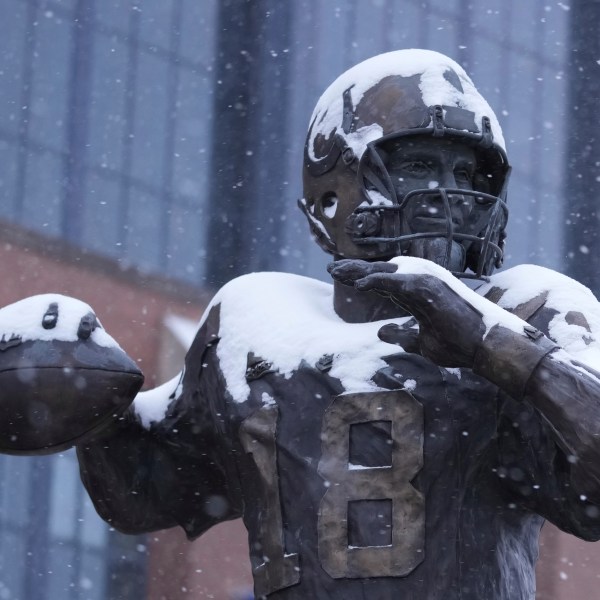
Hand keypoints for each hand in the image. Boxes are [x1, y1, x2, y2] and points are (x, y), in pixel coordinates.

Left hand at [328, 258, 486, 367]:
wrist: (482, 347)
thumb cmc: (457, 344)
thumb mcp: (421, 342)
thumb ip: (402, 335)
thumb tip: (381, 332)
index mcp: (417, 293)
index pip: (383, 283)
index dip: (362, 279)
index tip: (340, 278)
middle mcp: (420, 282)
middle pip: (380, 272)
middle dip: (355, 270)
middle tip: (332, 270)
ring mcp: (424, 282)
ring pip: (384, 272)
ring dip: (359, 271)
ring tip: (337, 272)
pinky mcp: (427, 288)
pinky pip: (395, 282)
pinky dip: (376, 281)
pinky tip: (359, 284)